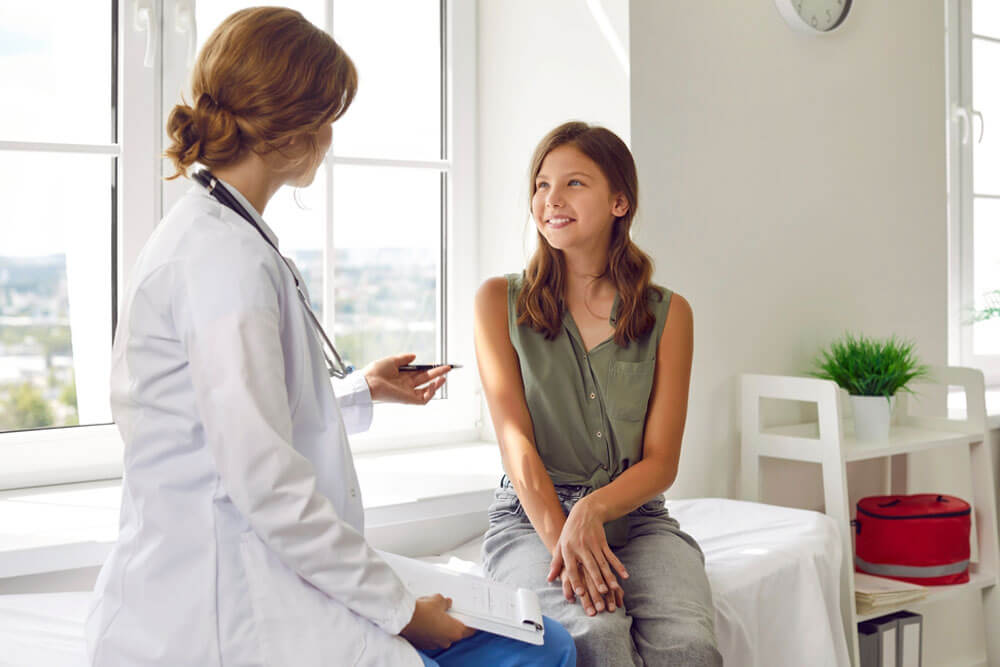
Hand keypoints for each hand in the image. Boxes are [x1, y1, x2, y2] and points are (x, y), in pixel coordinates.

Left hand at [363, 354, 450, 403]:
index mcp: (401, 376)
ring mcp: (407, 393)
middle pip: (425, 379)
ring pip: (427, 390)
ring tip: (444, 376)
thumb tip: (415, 356)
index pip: (419, 372)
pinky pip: (424, 399)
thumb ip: (403, 358)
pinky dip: (431, 393)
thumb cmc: (375, 372)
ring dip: (437, 383)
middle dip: (437, 373)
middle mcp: (406, 385)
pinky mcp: (408, 400)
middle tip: (448, 367)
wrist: (368, 383)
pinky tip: (434, 384)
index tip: (437, 363)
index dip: (429, 368)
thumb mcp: (391, 361)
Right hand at [400, 594, 475, 650]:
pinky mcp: (423, 644)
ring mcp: (434, 644)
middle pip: (455, 632)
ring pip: (442, 635)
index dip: (471, 623)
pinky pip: (431, 637)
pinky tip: (426, 619)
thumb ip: (445, 602)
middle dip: (453, 622)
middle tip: (450, 611)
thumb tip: (447, 603)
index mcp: (455, 631)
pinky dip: (431, 630)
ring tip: (435, 613)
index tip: (473, 619)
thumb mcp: (438, 600)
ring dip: (441, 626)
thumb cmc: (423, 611)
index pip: (470, 630)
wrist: (403, 619)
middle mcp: (446, 641)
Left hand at [547, 495, 628, 615]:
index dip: (575, 580)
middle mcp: (581, 547)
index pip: (572, 568)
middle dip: (597, 580)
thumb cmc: (570, 532)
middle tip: (602, 593)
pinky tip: (625, 576)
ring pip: (603, 563)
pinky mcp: (603, 543)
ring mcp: (594, 545)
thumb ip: (556, 563)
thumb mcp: (560, 545)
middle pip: (590, 566)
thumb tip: (549, 580)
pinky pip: (612, 556)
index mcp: (568, 550)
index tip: (580, 593)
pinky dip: (619, 566)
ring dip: (609, 576)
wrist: (585, 513)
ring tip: (614, 589)